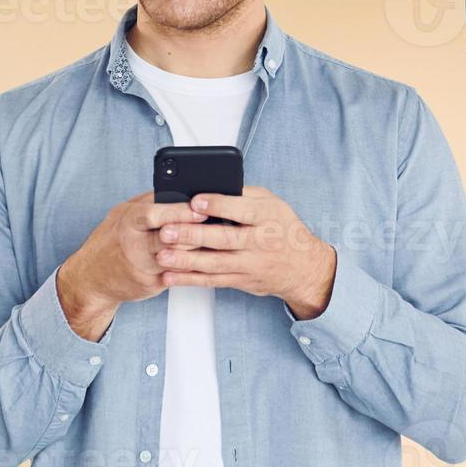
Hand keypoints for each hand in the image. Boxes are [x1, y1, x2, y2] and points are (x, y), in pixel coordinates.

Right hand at [56, 192, 208, 339]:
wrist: (90, 278)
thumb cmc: (110, 240)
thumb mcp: (122, 213)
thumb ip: (148, 202)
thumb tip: (179, 189)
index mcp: (127, 222)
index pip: (155, 214)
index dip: (181, 211)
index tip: (201, 207)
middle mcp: (134, 245)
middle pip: (171, 236)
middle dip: (196, 231)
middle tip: (217, 224)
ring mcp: (142, 266)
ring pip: (178, 256)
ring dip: (198, 249)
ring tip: (216, 241)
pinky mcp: (150, 284)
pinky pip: (177, 273)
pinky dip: (192, 266)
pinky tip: (206, 259)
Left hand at [153, 186, 336, 319]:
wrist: (303, 268)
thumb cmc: (283, 228)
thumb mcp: (272, 203)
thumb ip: (245, 194)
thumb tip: (213, 185)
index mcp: (267, 217)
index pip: (241, 209)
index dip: (217, 205)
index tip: (194, 201)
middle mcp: (259, 241)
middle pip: (223, 238)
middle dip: (192, 236)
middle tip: (166, 230)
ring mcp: (249, 264)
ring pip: (214, 263)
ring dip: (185, 261)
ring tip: (162, 256)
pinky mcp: (241, 281)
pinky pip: (212, 281)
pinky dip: (189, 280)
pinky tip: (170, 276)